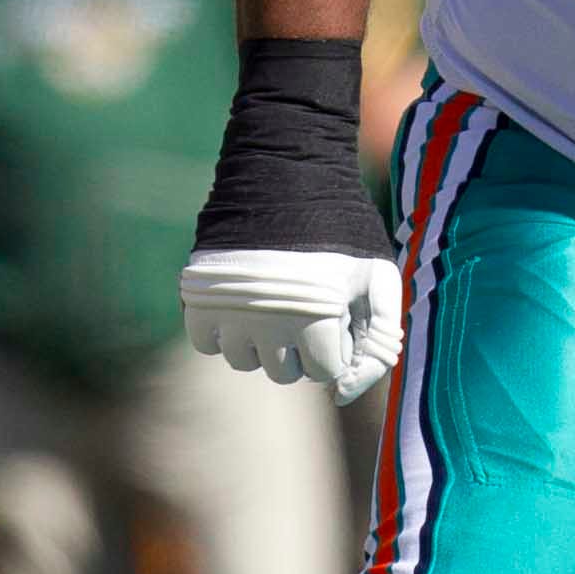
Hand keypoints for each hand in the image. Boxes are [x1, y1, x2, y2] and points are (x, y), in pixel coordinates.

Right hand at [182, 246, 403, 405]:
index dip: (334, 343)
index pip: (324, 372)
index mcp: (317, 320)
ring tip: (274, 298)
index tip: (333, 311)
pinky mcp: (197, 302)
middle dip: (299, 346)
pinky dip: (222, 330)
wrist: (282, 177)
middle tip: (303, 304)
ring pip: (245, 362)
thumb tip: (343, 396)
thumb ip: (378, 341)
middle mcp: (269, 324)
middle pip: (284, 373)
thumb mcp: (378, 278)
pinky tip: (241, 299)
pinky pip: (208, 344)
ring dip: (260, 339)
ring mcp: (229, 315)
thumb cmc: (339, 232)